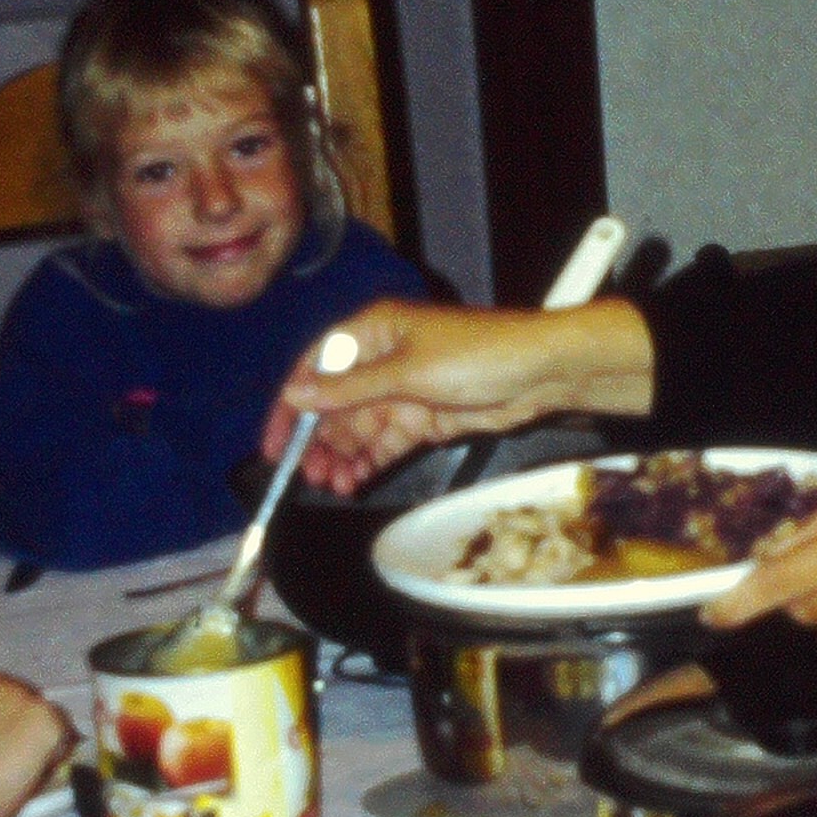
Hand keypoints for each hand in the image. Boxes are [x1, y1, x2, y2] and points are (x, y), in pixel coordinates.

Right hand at [269, 301, 653, 494]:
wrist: (541, 372)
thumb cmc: (479, 353)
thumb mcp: (405, 372)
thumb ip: (349, 389)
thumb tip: (296, 394)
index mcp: (373, 331)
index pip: (316, 367)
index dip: (291, 405)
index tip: (275, 443)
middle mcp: (384, 358)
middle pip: (336, 404)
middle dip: (319, 441)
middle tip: (306, 475)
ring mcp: (405, 389)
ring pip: (360, 428)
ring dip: (343, 456)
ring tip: (331, 485)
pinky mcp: (426, 416)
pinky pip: (388, 441)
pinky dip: (371, 461)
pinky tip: (355, 481)